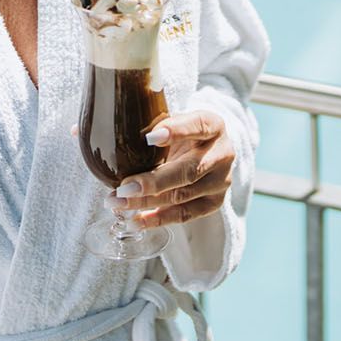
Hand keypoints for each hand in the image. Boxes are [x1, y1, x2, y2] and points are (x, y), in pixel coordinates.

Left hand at [110, 110, 234, 228]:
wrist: (203, 150)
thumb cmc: (181, 132)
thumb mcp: (173, 120)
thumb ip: (156, 124)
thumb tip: (121, 132)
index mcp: (213, 126)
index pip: (198, 126)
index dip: (176, 131)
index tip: (150, 138)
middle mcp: (222, 154)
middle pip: (189, 171)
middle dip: (154, 182)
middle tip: (124, 187)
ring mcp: (220, 181)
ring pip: (183, 195)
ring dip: (147, 202)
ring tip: (119, 203)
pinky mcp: (213, 202)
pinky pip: (184, 214)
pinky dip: (158, 219)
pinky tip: (136, 220)